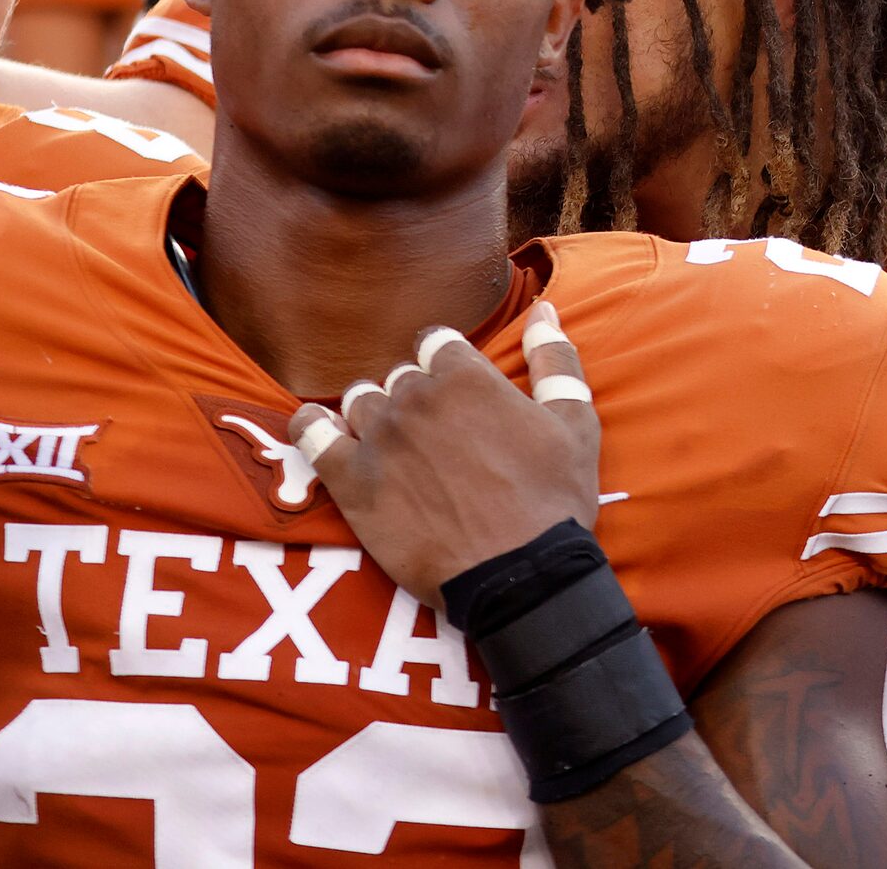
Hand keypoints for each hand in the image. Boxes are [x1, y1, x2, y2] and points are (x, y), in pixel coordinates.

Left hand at [291, 302, 599, 611]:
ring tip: (399, 446)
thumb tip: (544, 311)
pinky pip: (312, 436)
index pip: (437, 342)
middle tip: (442, 436)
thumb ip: (556, 359)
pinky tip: (322, 431)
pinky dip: (313, 427)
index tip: (460, 392)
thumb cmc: (553, 499)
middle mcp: (416, 399)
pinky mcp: (352, 483)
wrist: (519, 576)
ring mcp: (379, 440)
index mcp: (467, 379)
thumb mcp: (575, 423)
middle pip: (401, 375)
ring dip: (377, 414)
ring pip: (361, 401)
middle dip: (419, 395)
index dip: (449, 364)